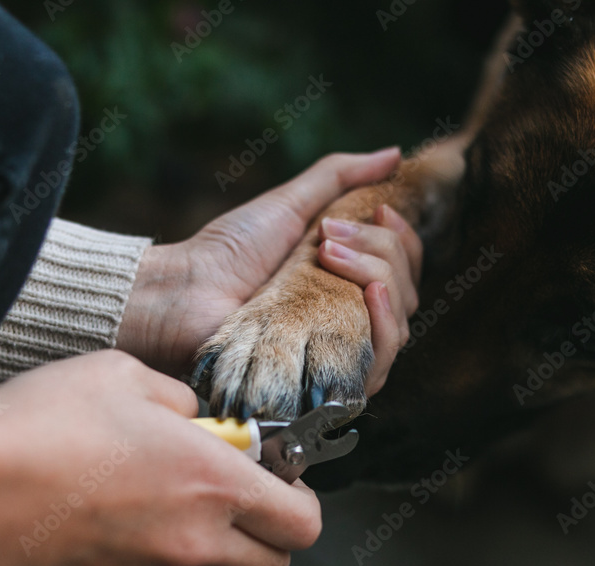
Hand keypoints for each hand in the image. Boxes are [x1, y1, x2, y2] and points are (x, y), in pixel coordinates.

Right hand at [0, 350, 320, 565]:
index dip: (300, 504)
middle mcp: (191, 543)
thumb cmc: (45, 421)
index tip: (281, 487)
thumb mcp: (125, 375)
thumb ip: (179, 398)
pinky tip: (106, 553)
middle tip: (230, 510)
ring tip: (170, 542)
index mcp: (214, 483)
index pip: (302, 522)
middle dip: (261, 542)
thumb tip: (194, 417)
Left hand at [117, 149, 408, 379]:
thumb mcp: (289, 202)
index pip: (404, 266)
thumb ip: (340, 177)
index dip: (402, 237)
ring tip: (331, 257)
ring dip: (381, 277)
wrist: (188, 294)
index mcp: (346, 279)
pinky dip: (387, 323)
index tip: (378, 211)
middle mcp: (350, 317)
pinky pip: (382, 363)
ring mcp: (341, 351)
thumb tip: (396, 154)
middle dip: (382, 250)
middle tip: (327, 239)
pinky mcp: (330, 381)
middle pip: (405, 291)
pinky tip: (372, 295)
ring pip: (399, 323)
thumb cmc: (228, 251)